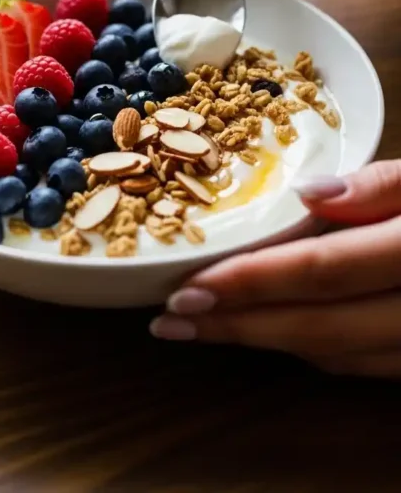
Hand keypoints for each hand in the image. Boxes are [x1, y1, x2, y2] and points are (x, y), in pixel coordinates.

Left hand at [150, 161, 400, 377]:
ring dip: (265, 341)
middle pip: (319, 329)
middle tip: (170, 319)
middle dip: (239, 326)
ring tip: (200, 325)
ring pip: (335, 355)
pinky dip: (306, 345)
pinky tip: (264, 327)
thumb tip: (307, 193)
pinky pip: (359, 364)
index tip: (187, 286)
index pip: (324, 272)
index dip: (252, 281)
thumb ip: (379, 186)